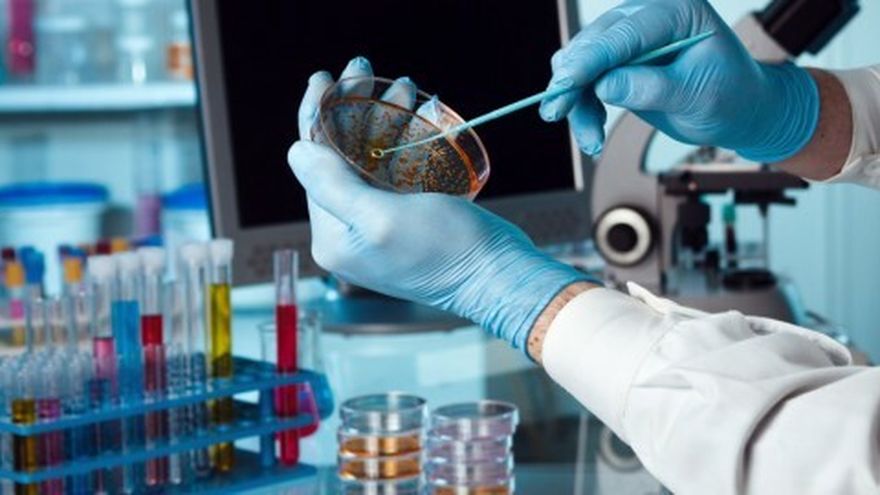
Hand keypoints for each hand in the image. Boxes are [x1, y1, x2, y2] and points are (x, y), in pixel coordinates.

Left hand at [291, 57, 590, 352]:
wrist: (500, 277)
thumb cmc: (445, 250)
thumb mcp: (381, 218)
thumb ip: (333, 187)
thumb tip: (295, 151)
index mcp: (333, 236)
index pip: (314, 164)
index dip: (315, 116)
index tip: (323, 77)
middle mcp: (349, 232)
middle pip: (340, 156)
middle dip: (355, 109)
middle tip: (365, 69)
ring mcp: (378, 225)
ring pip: (371, 157)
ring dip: (384, 118)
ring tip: (403, 85)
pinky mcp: (407, 218)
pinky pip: (396, 169)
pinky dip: (404, 139)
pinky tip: (418, 113)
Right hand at [539, 0, 819, 162]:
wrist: (738, 109)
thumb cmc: (731, 97)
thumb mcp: (698, 96)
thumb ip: (652, 88)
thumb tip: (605, 85)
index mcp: (678, 11)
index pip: (626, 32)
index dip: (593, 57)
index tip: (566, 82)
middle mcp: (649, 16)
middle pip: (595, 42)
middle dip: (573, 80)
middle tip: (557, 112)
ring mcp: (630, 37)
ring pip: (581, 62)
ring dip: (576, 101)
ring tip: (590, 139)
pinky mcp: (618, 61)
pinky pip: (585, 81)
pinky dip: (582, 107)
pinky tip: (592, 133)